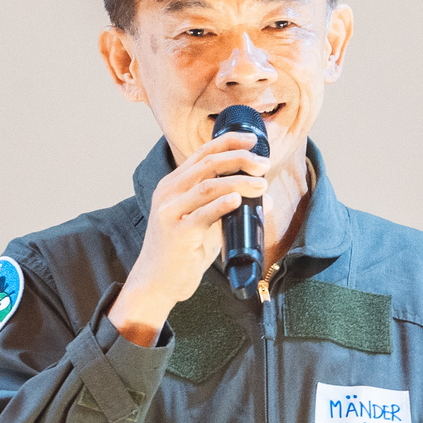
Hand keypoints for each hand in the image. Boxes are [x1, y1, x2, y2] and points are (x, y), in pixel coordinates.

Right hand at [106, 130, 270, 341]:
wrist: (157, 282)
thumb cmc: (183, 252)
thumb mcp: (208, 224)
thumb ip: (230, 209)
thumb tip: (265, 199)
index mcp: (174, 184)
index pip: (203, 153)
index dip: (229, 142)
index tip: (254, 140)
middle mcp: (169, 192)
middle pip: (207, 164)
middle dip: (239, 159)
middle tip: (264, 164)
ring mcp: (170, 212)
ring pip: (207, 186)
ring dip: (238, 182)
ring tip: (262, 185)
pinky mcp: (176, 233)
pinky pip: (202, 214)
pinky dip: (222, 204)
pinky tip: (238, 200)